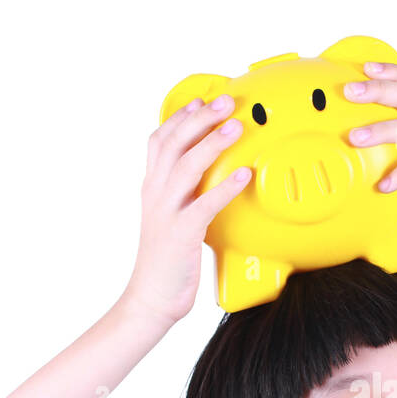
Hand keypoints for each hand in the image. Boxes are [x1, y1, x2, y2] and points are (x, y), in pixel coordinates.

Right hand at [123, 94, 251, 326]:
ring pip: (186, 167)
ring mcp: (166, 213)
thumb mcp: (171, 219)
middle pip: (173, 143)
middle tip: (226, 100)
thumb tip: (209, 178)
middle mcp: (155, 194)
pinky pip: (204, 204)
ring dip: (213, 143)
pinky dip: (225, 186)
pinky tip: (244, 175)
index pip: (159, 140)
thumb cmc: (168, 261)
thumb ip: (185, 195)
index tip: (201, 99)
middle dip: (201, 118)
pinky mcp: (182, 234)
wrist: (152, 299)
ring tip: (237, 126)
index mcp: (152, 188)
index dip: (180, 117)